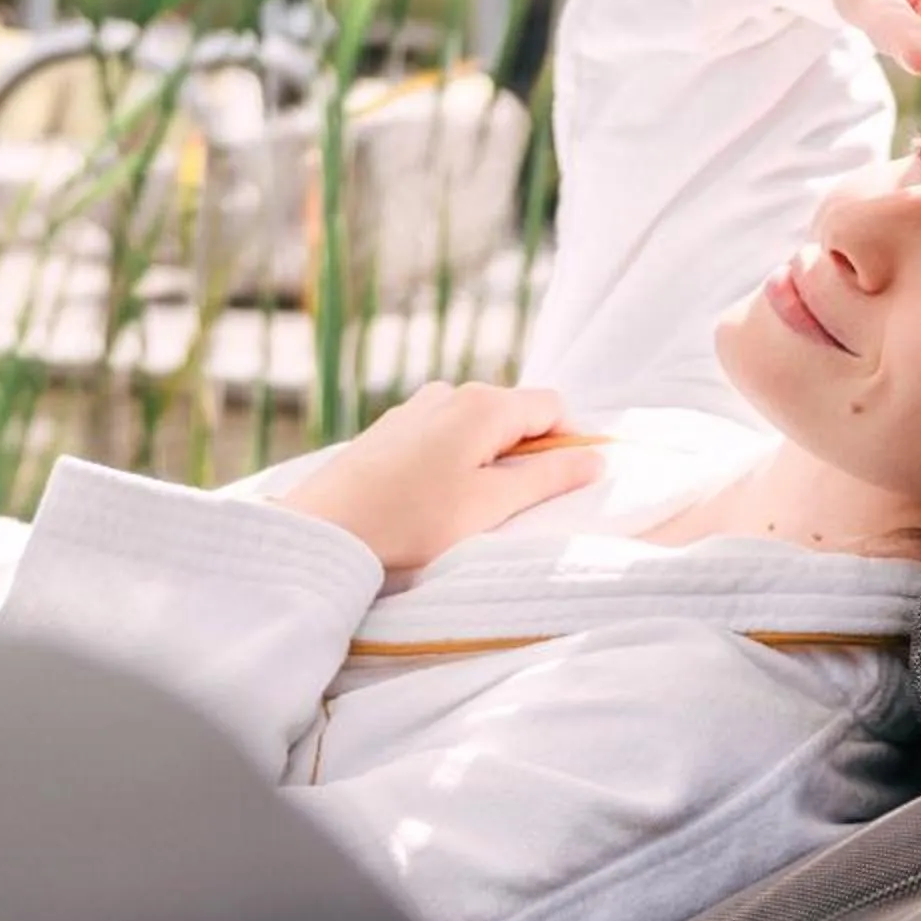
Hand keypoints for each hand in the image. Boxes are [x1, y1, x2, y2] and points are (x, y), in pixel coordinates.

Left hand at [281, 383, 603, 571]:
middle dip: (525, 454)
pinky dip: (454, 460)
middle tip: (507, 507)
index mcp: (484, 404)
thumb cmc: (412, 522)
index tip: (557, 488)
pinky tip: (431, 499)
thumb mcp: (490, 506)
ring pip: (478, 425)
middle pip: (515, 413)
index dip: (567, 444)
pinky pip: (444, 433)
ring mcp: (417, 406)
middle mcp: (451, 391)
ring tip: (465, 509)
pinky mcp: (391, 427)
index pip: (553, 406)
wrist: (325, 529)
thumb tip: (594, 459)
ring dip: (488, 460)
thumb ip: (548, 479)